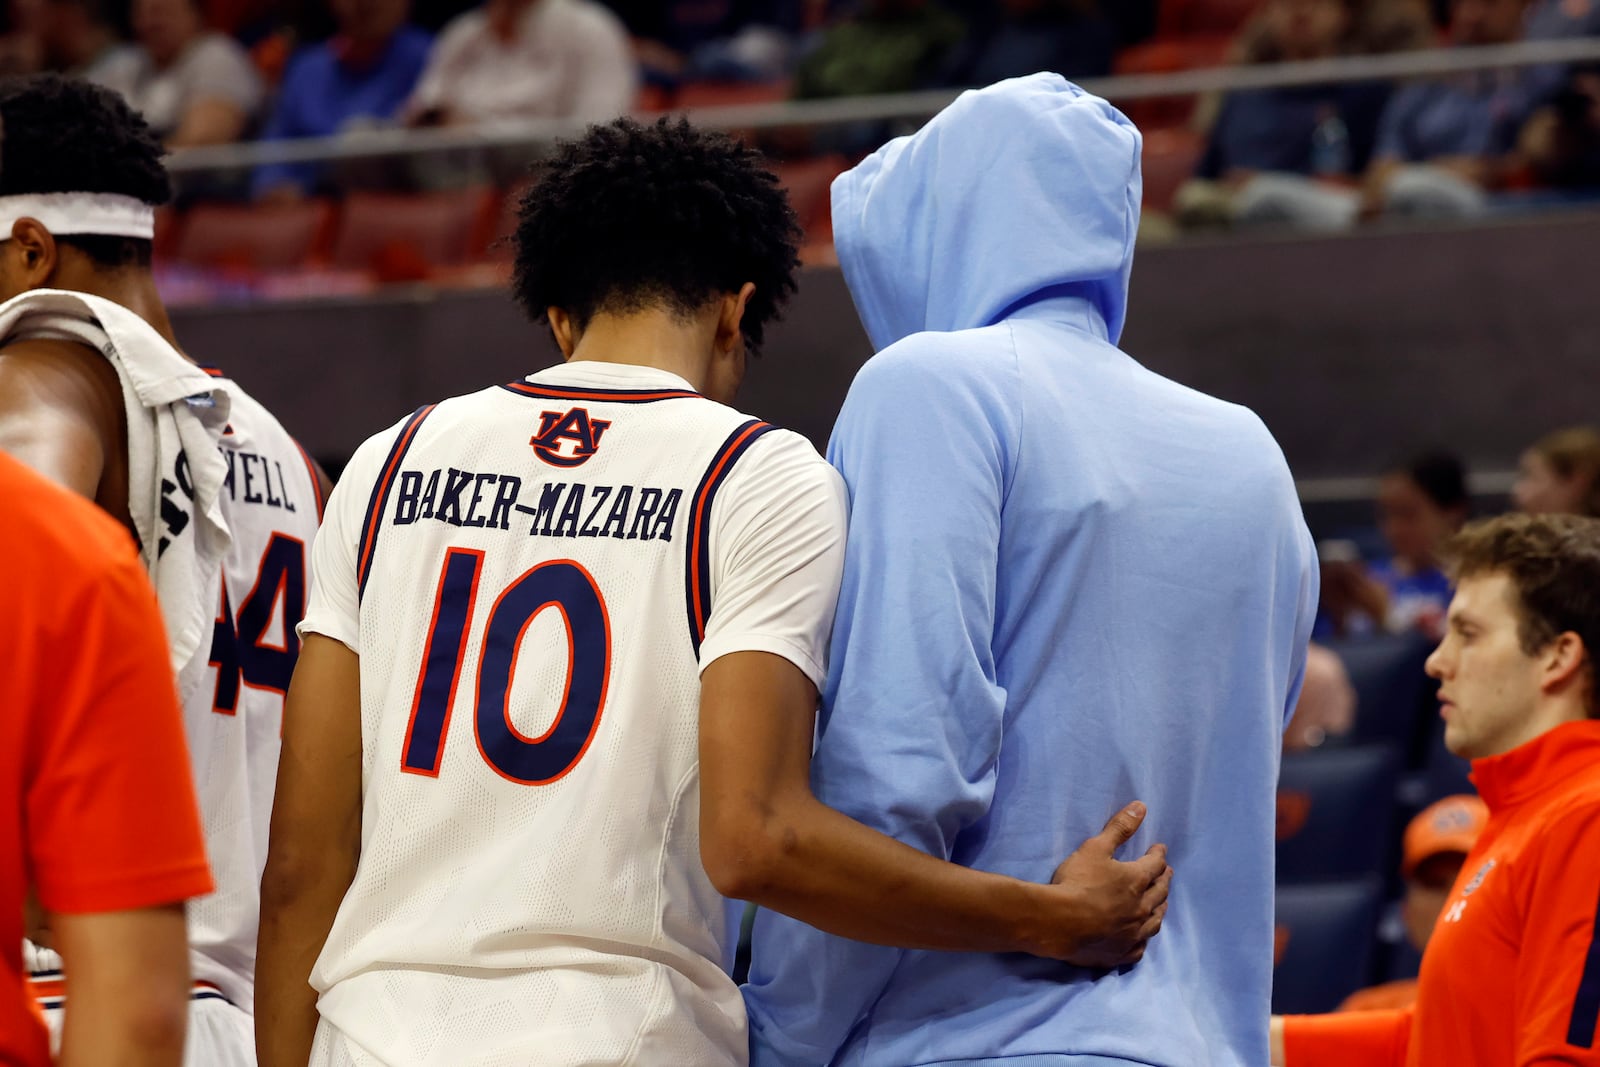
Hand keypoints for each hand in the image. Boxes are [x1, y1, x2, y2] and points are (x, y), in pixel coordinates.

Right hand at [1031, 802, 1170, 967]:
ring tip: (1162, 904)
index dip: (1158, 855)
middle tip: (1167, 874)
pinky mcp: (1121, 952)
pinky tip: (1142, 938)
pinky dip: (1143, 939)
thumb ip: (1119, 828)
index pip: (1154, 864)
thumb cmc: (1077, 882)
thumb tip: (1141, 807)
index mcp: (1136, 880)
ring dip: (1160, 909)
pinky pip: (1139, 947)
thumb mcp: (1096, 848)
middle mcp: (1141, 908)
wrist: (1059, 922)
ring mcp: (1133, 933)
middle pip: (1159, 892)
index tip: (1160, 849)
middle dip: (1164, 880)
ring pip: (1154, 921)